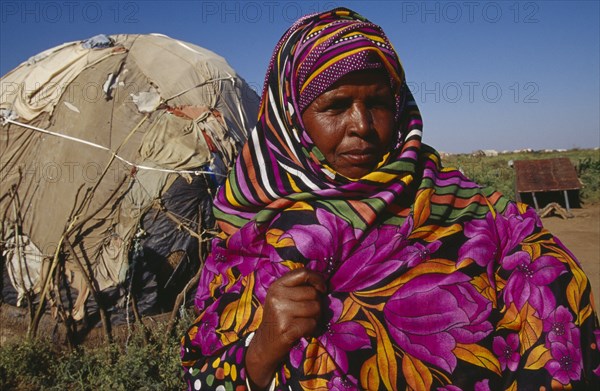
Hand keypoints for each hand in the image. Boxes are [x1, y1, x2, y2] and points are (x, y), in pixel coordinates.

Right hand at [245, 268, 325, 388]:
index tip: (322, 289)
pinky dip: (312, 329)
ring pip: (315, 308)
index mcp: (277, 286)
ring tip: (306, 323)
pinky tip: (304, 332)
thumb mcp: (283, 298)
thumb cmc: (279, 320)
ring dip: (316, 318)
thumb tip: (324, 283)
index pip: (303, 272)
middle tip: (309, 314)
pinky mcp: (286, 329)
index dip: (317, 279)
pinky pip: (312, 324)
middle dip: (317, 304)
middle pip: (313, 293)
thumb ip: (298, 288)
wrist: (264, 346)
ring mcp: (280, 312)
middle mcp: (277, 296)